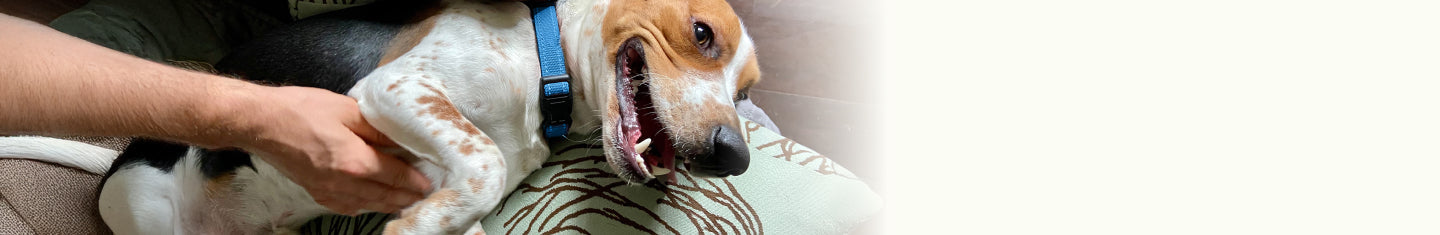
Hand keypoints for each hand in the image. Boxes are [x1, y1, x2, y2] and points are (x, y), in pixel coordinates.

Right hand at [233, 86, 432, 214]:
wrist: (260, 123)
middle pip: (384, 196)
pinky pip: (346, 207)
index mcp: (355, 162)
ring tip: (405, 201)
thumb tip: (401, 136)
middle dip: (407, 197)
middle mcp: (343, 183)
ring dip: (388, 204)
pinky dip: (363, 206)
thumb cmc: (300, 110)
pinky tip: (370, 203)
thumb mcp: (347, 110)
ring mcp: (327, 191)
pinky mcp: (315, 191)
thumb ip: (377, 127)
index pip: (395, 176)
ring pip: (366, 205)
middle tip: (425, 195)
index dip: (415, 180)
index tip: (430, 182)